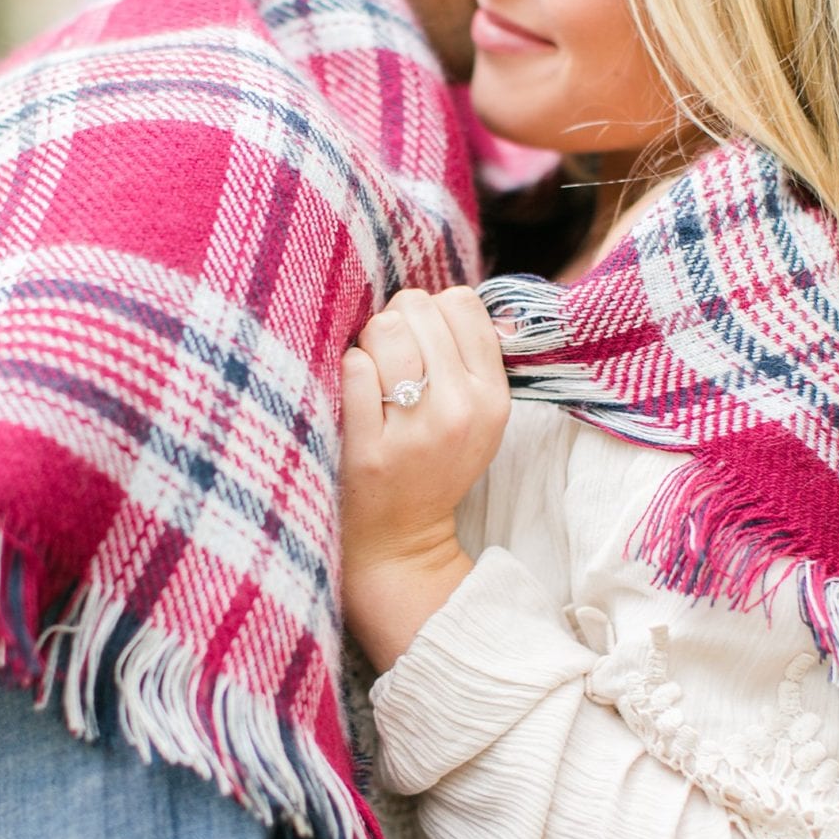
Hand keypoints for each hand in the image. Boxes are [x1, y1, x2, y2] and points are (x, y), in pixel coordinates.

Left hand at [340, 287, 509, 670]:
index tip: (420, 342)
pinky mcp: (370, 450)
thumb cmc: (433, 463)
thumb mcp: (477, 416)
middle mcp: (460, 411)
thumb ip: (471, 357)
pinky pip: (353, 368)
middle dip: (395, 323)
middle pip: (416, 308)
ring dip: (368, 344)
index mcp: (492, 397)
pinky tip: (354, 396)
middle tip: (389, 360)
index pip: (461, 301)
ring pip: (384, 330)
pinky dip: (347, 372)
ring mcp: (415, 432)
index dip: (430, 311)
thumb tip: (447, 296)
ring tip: (372, 376)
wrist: (402, 542)